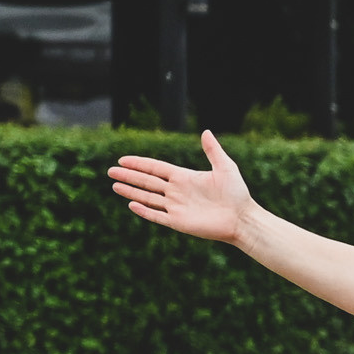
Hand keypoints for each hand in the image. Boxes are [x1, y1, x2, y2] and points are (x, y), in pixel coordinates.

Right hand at [109, 128, 252, 242]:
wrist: (243, 219)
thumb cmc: (237, 194)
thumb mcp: (226, 167)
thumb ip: (213, 150)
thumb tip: (206, 131)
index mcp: (184, 177)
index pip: (156, 168)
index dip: (139, 164)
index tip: (123, 160)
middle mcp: (177, 191)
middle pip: (147, 182)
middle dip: (129, 176)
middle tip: (109, 171)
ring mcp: (177, 207)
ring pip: (148, 198)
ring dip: (131, 192)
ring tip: (115, 186)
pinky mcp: (179, 222)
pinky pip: (157, 216)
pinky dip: (144, 210)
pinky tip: (131, 204)